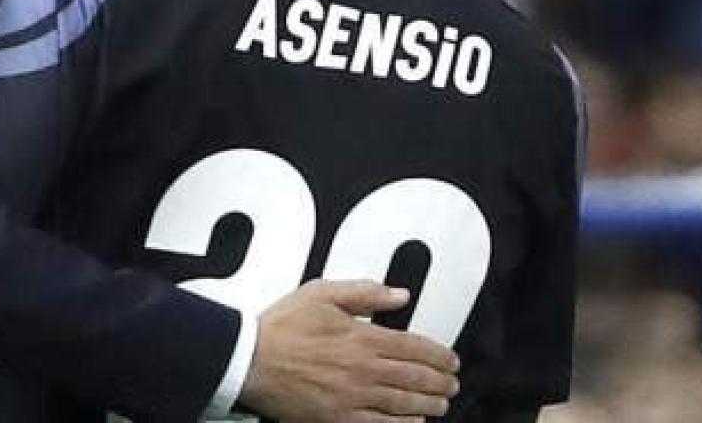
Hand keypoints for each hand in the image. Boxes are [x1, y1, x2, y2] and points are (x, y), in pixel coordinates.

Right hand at [239, 280, 460, 422]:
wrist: (249, 360)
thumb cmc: (281, 329)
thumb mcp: (321, 293)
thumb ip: (365, 291)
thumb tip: (399, 294)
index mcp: (362, 337)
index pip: (417, 347)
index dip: (441, 355)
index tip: (450, 359)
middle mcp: (364, 369)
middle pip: (418, 378)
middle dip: (442, 382)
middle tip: (451, 383)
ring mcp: (354, 397)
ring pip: (406, 404)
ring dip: (430, 404)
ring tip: (440, 404)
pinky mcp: (340, 419)